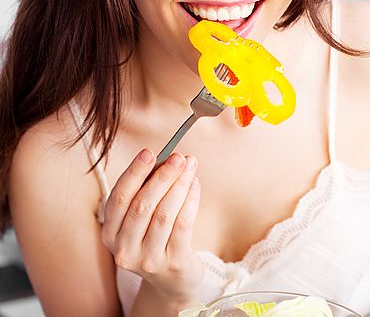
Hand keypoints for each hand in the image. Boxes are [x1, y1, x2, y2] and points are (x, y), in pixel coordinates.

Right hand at [101, 149, 202, 303]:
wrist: (172, 279)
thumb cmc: (155, 236)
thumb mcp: (141, 216)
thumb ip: (147, 188)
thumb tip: (166, 158)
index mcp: (110, 233)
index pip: (119, 198)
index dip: (134, 173)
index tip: (149, 152)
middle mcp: (124, 249)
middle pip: (142, 205)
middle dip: (163, 176)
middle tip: (178, 157)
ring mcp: (148, 259)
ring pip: (164, 213)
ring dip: (179, 184)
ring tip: (190, 166)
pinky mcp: (172, 263)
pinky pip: (183, 224)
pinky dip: (191, 200)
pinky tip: (195, 184)